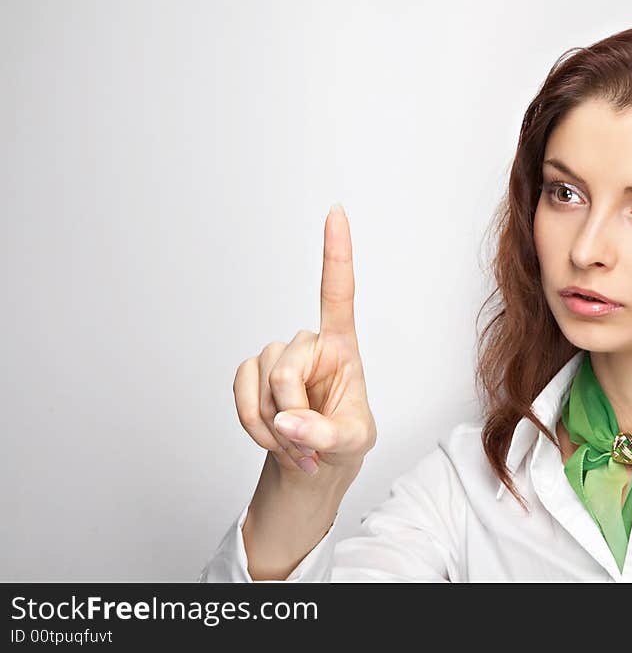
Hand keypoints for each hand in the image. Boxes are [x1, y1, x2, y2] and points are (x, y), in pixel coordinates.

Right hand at [233, 203, 376, 477]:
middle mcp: (308, 342)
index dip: (336, 252)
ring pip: (262, 387)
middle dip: (292, 416)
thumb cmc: (344, 438)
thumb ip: (326, 434)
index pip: (338, 292)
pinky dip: (254, 427)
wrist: (317, 460)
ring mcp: (276, 356)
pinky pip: (240, 396)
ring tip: (298, 443)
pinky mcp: (251, 372)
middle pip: (285, 372)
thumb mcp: (352, 442)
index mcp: (342, 345)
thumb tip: (287, 422)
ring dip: (275, 428)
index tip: (336, 210)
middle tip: (311, 441)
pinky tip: (275, 438)